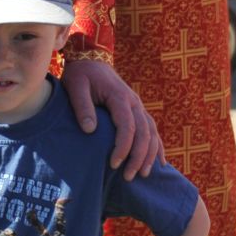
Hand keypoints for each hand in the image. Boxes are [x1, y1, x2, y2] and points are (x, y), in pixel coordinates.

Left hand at [61, 60, 162, 177]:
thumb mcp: (75, 86)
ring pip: (152, 133)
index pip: (127, 126)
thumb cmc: (81, 74)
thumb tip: (90, 130)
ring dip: (149, 155)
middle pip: (144, 133)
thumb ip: (82, 107)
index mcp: (119, 97)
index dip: (123, 147)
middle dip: (138, 157)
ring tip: (142, 174)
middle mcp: (134, 102)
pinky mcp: (138, 110)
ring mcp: (138, 106)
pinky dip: (157, 146)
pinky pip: (153, 130)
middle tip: (128, 177)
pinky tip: (159, 163)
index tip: (114, 164)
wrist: (91, 59)